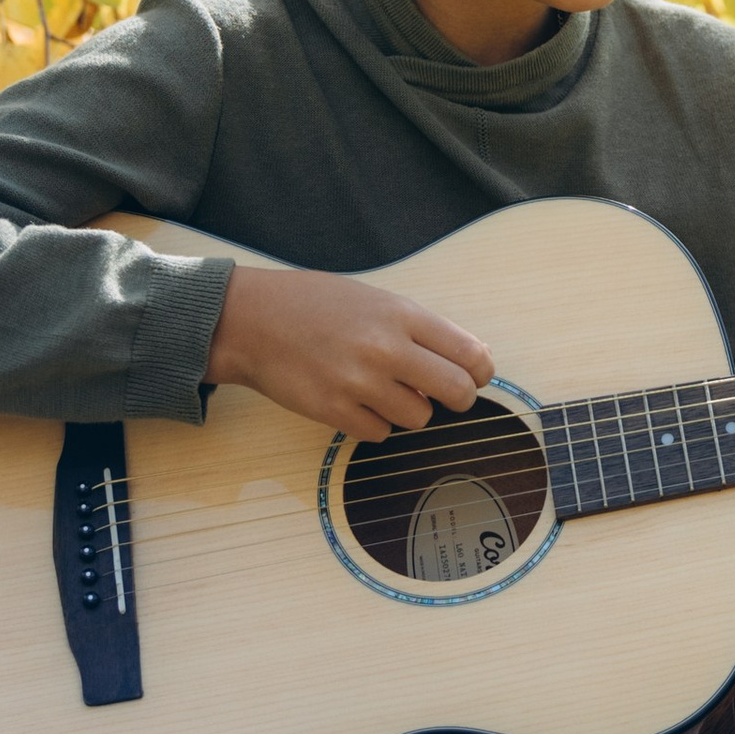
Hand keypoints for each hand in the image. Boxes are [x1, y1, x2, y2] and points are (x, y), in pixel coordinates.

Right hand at [210, 264, 494, 442]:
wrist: (253, 320)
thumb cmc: (316, 305)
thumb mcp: (376, 300)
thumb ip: (421, 327)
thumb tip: (472, 357)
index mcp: (401, 314)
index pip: (469, 353)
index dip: (481, 371)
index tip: (477, 376)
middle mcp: (385, 348)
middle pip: (456, 391)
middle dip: (459, 399)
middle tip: (448, 397)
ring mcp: (359, 382)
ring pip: (418, 418)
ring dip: (411, 410)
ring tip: (386, 390)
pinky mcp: (334, 411)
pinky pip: (379, 433)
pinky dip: (376, 423)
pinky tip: (359, 402)